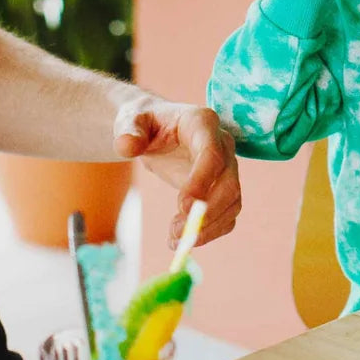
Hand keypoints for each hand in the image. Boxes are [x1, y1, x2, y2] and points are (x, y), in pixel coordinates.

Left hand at [112, 97, 240, 248]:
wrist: (154, 129)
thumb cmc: (144, 121)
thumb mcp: (131, 120)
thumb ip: (129, 131)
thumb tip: (127, 147)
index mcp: (202, 122)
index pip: (212, 154)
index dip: (202, 181)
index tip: (181, 206)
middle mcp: (222, 143)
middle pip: (229, 183)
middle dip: (207, 213)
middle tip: (177, 231)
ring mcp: (226, 166)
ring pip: (232, 202)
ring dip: (208, 227)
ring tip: (174, 238)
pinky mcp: (223, 187)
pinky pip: (227, 214)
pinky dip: (209, 232)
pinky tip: (181, 239)